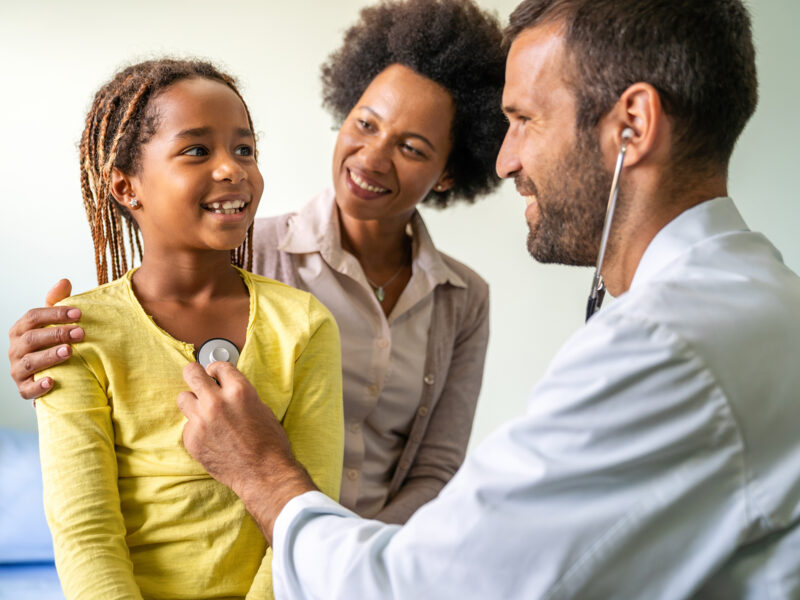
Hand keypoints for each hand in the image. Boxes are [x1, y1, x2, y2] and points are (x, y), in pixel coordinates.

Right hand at [8, 279, 83, 399]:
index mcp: (21, 330)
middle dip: (57, 334)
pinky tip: (52, 381)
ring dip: (49, 356)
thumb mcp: (54, 322)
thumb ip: (58, 303)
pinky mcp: (24, 389)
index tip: (79, 313)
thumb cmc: (51, 342)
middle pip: (32, 339)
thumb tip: (65, 281)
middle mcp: (15, 349)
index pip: (33, 317)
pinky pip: (27, 389)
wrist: (52, 373)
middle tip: (81, 333)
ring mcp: (18, 370)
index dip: (55, 314)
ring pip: (30, 363)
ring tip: (69, 351)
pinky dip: (38, 386)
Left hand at [178, 361, 316, 541]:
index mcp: (239, 391)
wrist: (264, 473)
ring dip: (193, 402)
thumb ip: (239, 395)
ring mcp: (201, 421)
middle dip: (195, 374)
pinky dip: (197, 428)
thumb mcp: (261, 408)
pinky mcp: (192, 440)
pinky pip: (188, 425)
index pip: (218, 366)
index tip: (214, 374)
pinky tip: (211, 436)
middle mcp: (217, 402)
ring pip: (183, 398)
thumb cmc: (269, 443)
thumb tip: (226, 389)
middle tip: (198, 379)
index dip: (216, 370)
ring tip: (204, 411)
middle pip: (191, 373)